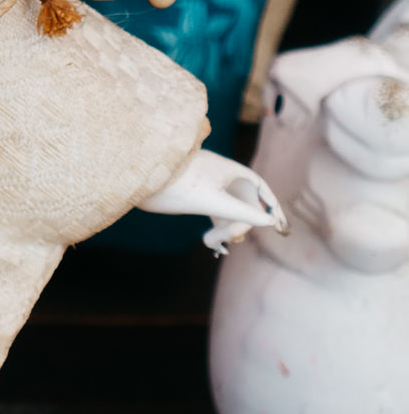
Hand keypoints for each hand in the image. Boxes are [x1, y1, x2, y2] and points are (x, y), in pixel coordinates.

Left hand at [137, 148, 287, 254]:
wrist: (133, 179)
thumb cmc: (170, 185)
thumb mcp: (210, 201)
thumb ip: (240, 212)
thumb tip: (270, 222)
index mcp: (228, 169)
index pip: (260, 188)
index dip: (273, 207)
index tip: (282, 227)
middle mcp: (220, 175)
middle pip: (246, 204)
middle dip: (239, 225)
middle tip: (225, 243)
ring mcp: (209, 186)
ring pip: (231, 212)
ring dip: (227, 231)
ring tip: (211, 244)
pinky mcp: (196, 197)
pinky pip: (217, 214)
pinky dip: (218, 230)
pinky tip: (213, 245)